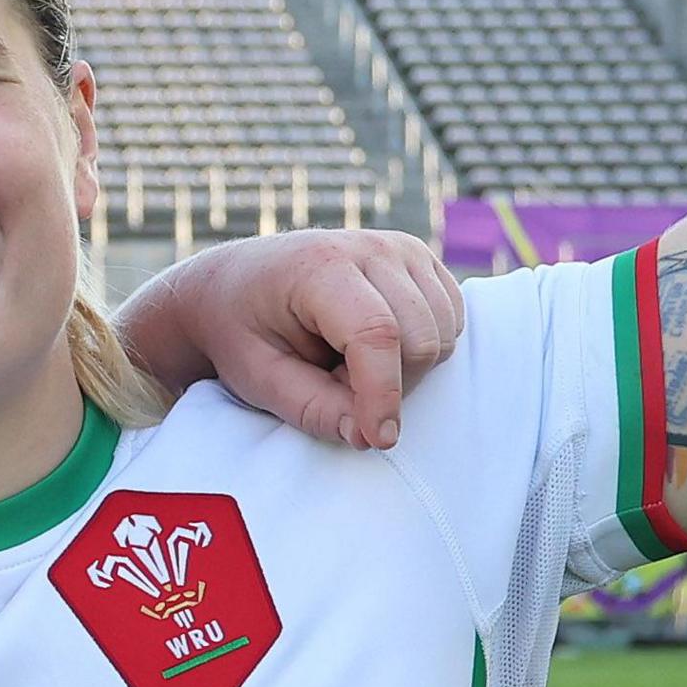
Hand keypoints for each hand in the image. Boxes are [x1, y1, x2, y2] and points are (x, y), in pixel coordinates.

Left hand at [118, 228, 463, 452]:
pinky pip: (451, 322)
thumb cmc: (243, 330)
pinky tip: (372, 348)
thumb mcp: (259, 378)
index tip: (379, 439)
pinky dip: (419, 350)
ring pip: (443, 335)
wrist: (236, 283)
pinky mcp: (419, 261)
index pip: (377, 334)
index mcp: (319, 266)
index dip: (383, 394)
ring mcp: (401, 249)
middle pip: (420, 341)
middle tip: (331, 385)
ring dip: (403, 370)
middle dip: (387, 385)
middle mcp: (370, 247)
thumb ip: (313, 408)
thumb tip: (368, 435)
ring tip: (345, 364)